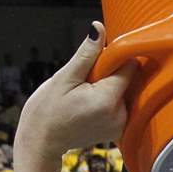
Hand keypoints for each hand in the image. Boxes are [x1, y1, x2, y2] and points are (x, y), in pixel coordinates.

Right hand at [16, 21, 136, 157]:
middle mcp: (119, 115)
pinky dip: (109, 100)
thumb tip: (99, 28)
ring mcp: (120, 125)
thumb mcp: (64, 78)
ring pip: (125, 91)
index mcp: (108, 100)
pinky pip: (121, 105)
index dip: (116, 57)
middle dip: (111, 74)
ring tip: (85, 96)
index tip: (98, 61)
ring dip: (109, 87)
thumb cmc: (46, 111)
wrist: (41, 143)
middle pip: (129, 79)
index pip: (131, 66)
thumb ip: (86, 54)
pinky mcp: (117, 130)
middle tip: (86, 82)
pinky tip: (89, 105)